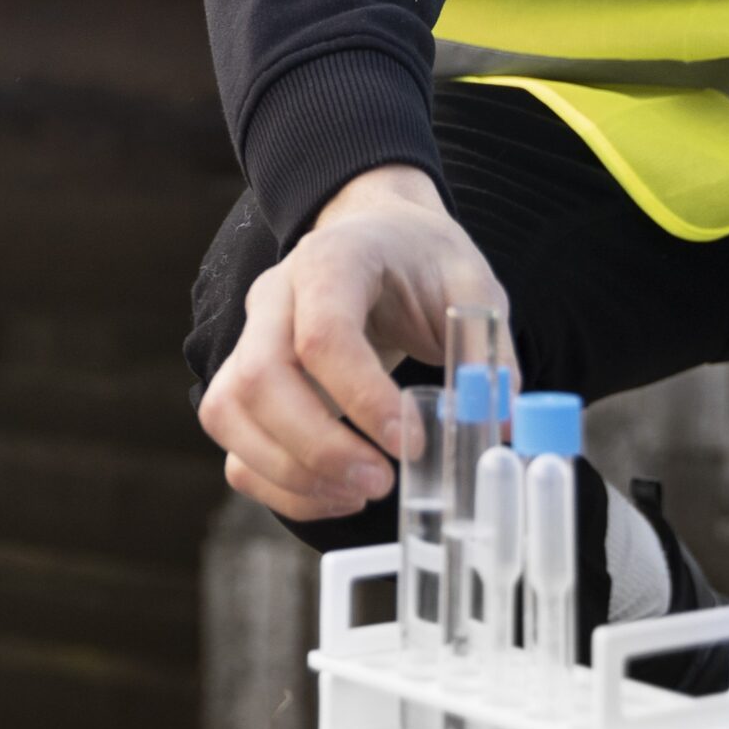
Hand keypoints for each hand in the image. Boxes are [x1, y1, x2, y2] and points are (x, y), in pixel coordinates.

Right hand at [198, 164, 506, 521]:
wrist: (379, 234)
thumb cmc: (421, 259)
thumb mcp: (471, 286)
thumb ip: (486, 353)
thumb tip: (498, 424)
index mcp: (332, 260)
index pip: (324, 334)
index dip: (362, 399)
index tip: (410, 442)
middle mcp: (275, 296)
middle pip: (260, 379)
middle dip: (318, 448)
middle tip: (382, 482)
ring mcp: (250, 337)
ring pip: (230, 413)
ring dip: (290, 471)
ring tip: (360, 493)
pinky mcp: (247, 381)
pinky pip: (235, 444)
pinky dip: (277, 483)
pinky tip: (336, 494)